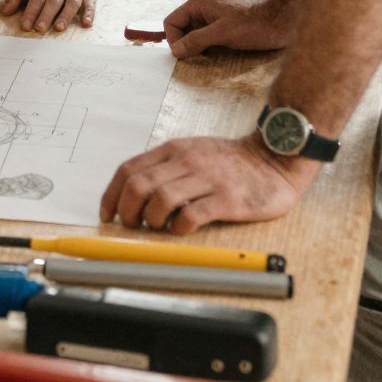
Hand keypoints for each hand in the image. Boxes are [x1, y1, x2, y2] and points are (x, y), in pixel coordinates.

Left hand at [4, 0, 97, 34]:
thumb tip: (5, 12)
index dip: (30, 13)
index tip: (25, 26)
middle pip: (52, 2)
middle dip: (46, 15)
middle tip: (39, 29)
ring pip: (71, 3)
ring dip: (65, 16)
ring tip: (59, 28)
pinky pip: (90, 4)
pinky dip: (89, 14)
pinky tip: (87, 24)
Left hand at [101, 133, 313, 233]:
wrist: (274, 158)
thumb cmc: (229, 162)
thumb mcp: (191, 152)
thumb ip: (165, 167)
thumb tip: (132, 195)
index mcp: (173, 150)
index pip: (128, 170)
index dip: (111, 195)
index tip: (108, 215)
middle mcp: (186, 161)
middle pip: (138, 185)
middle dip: (127, 211)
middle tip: (132, 226)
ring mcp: (207, 179)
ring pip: (160, 200)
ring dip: (151, 221)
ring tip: (158, 229)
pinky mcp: (227, 199)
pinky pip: (192, 215)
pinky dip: (179, 228)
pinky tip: (181, 231)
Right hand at [163, 0, 288, 58]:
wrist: (281, 22)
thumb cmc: (253, 26)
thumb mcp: (222, 34)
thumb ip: (196, 41)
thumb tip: (176, 50)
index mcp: (199, 3)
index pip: (171, 22)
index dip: (173, 40)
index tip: (184, 55)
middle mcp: (203, 7)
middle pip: (181, 28)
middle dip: (185, 44)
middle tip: (196, 58)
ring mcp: (214, 15)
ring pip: (194, 33)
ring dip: (197, 47)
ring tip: (209, 56)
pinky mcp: (224, 24)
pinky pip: (206, 36)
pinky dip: (207, 46)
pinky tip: (218, 53)